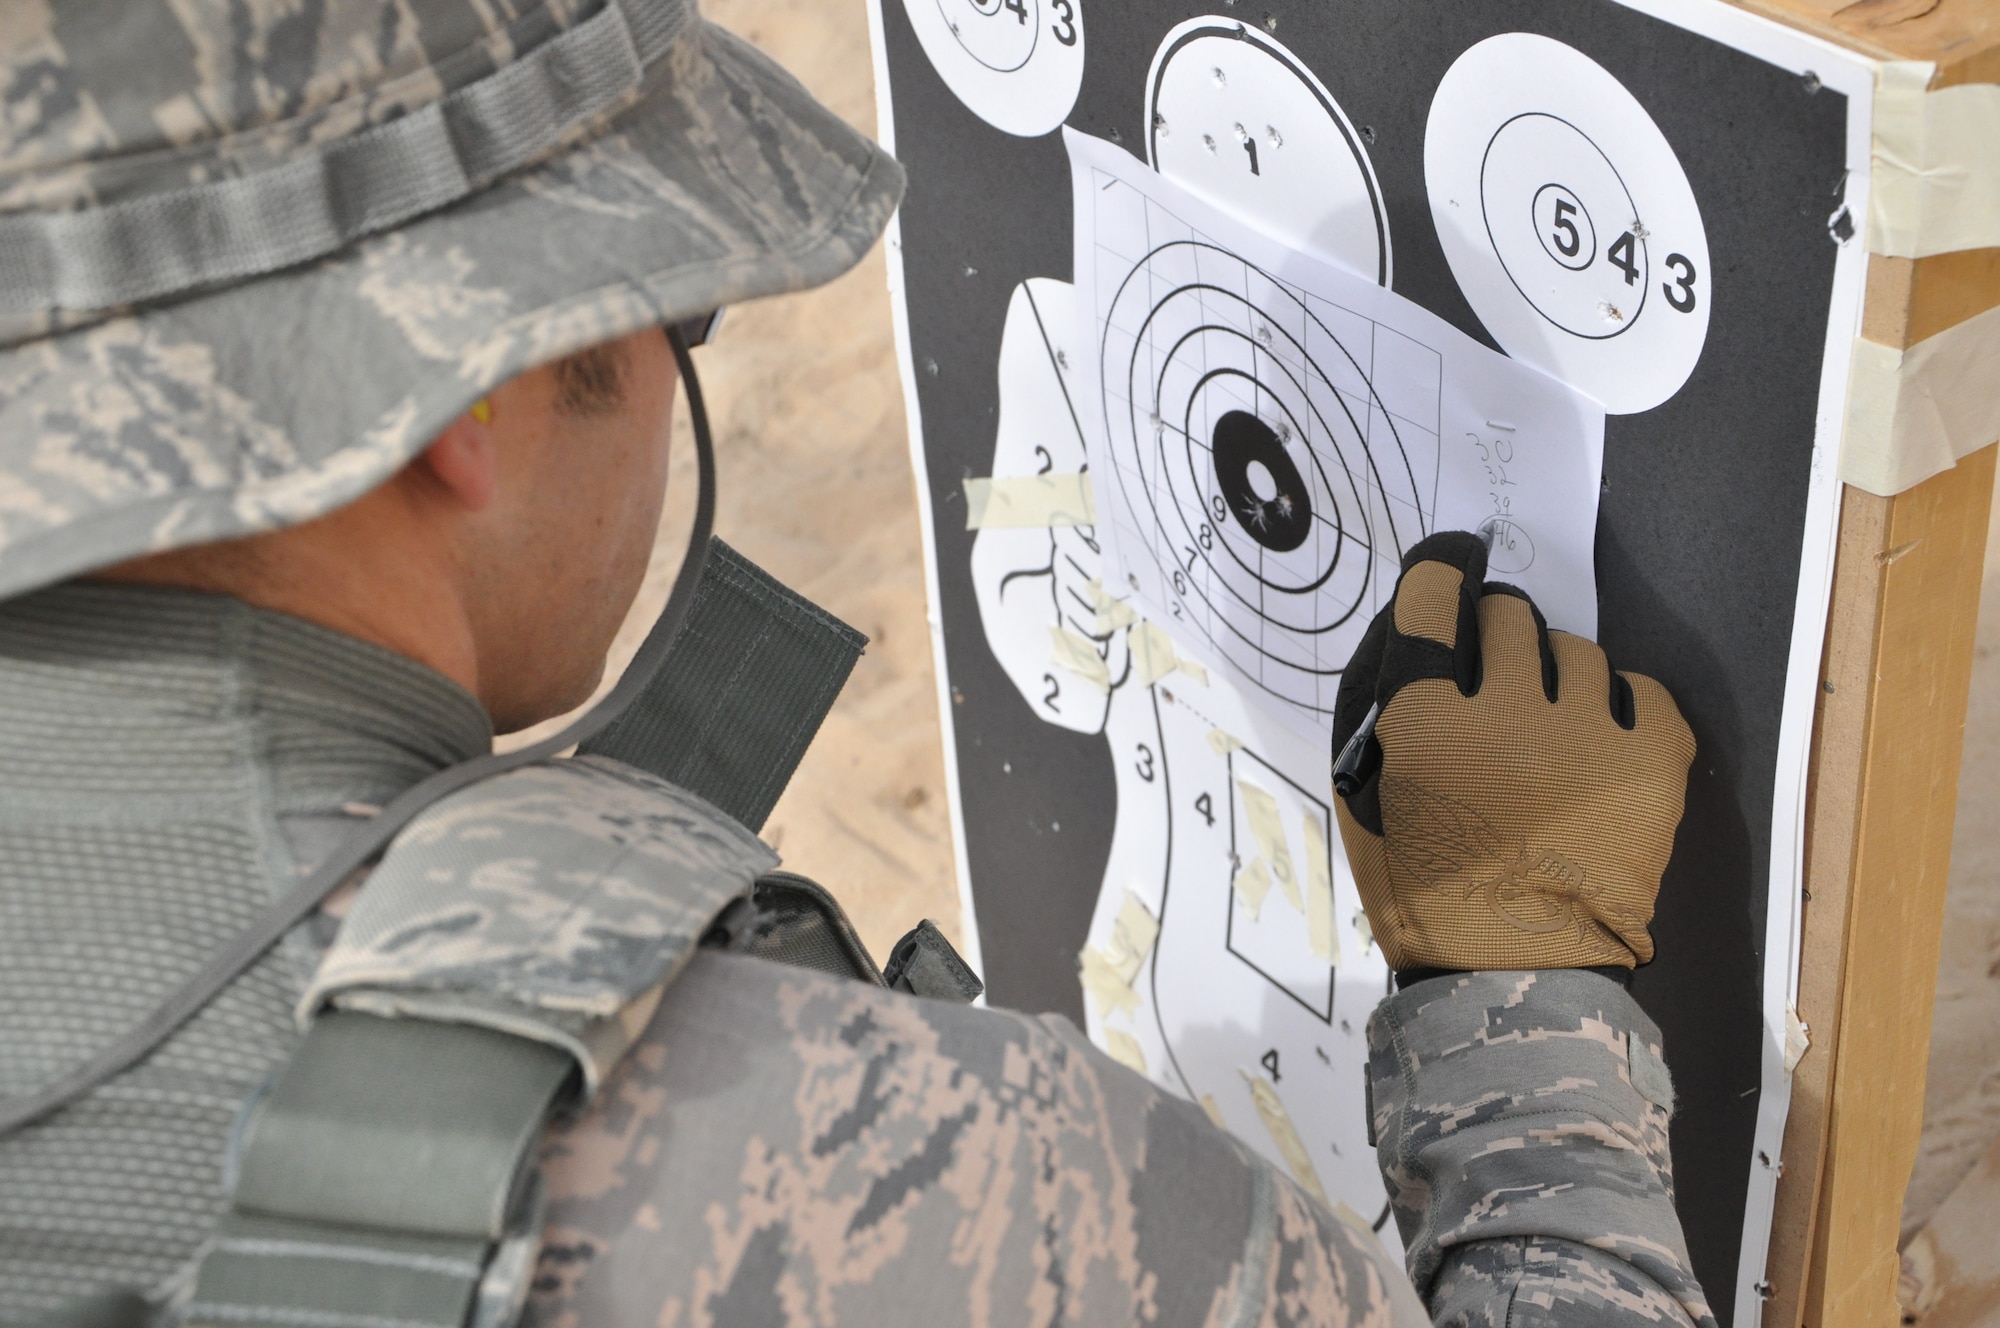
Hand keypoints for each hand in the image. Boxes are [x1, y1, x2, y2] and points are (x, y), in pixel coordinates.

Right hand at [1331, 532, 1694, 973]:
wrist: (1515, 975)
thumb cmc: (1425, 894)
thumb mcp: (1366, 803)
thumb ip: (1381, 720)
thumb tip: (1411, 651)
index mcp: (1425, 721)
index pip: (1432, 600)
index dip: (1438, 574)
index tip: (1447, 574)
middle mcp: (1505, 708)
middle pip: (1507, 616)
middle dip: (1497, 629)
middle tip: (1496, 671)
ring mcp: (1586, 730)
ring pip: (1576, 649)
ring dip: (1556, 672)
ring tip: (1552, 720)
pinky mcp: (1651, 759)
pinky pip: (1643, 687)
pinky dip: (1622, 701)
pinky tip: (1603, 733)